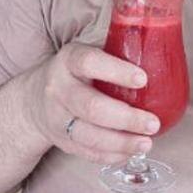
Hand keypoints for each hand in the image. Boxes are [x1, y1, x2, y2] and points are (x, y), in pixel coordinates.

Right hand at [26, 42, 160, 164]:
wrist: (33, 100)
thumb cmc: (76, 72)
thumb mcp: (86, 52)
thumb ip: (116, 46)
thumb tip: (158, 37)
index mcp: (68, 60)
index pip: (89, 62)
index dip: (116, 71)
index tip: (143, 79)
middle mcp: (59, 89)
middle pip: (91, 107)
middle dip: (126, 118)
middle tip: (153, 123)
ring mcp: (57, 118)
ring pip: (88, 135)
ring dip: (121, 142)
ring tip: (146, 142)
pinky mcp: (61, 141)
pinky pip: (87, 152)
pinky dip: (111, 155)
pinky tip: (130, 152)